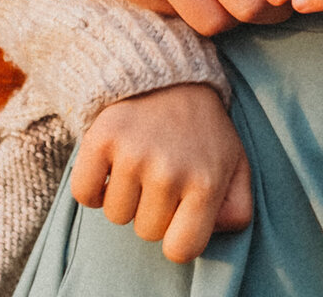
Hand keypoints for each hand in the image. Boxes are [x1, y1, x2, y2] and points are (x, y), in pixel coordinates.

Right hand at [72, 84, 251, 260]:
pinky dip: (93, 186)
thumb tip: (211, 232)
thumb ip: (237, 209)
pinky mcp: (102, 138)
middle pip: (146, 233)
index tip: (178, 212)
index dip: (176, 237)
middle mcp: (170, 171)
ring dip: (125, 195)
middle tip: (163, 172)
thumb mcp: (235, 163)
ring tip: (142, 160)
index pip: (181, 249)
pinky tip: (114, 162)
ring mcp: (134, 154)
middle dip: (152, 210)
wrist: (170, 72)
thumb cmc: (203, 129)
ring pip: (116, 215)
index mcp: (207, 182)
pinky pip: (85, 194)